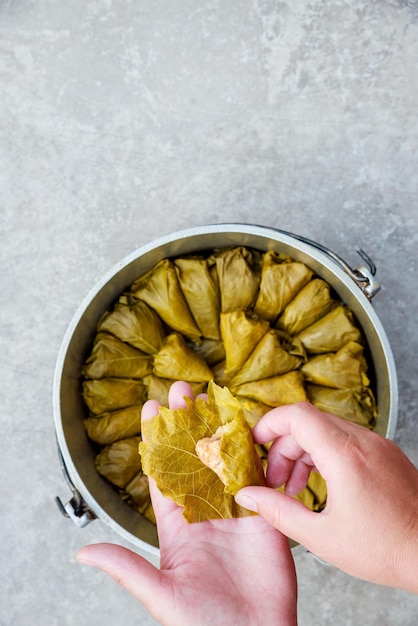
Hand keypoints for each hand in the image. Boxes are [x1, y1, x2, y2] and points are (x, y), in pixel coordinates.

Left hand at [77, 382, 297, 625]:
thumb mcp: (161, 594)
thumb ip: (127, 567)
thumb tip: (84, 552)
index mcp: (178, 527)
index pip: (164, 473)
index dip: (158, 440)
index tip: (152, 408)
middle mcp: (206, 513)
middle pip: (195, 457)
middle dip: (187, 423)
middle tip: (182, 390)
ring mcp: (236, 512)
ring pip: (226, 460)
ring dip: (220, 429)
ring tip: (212, 398)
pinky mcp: (264, 517)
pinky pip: (259, 478)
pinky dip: (255, 453)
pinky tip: (249, 428)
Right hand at [235, 402, 417, 593]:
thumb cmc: (385, 549)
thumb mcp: (321, 536)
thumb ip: (278, 511)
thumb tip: (248, 496)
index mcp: (344, 455)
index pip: (297, 415)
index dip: (269, 424)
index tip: (254, 445)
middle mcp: (363, 441)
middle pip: (308, 423)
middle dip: (283, 448)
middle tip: (274, 482)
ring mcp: (378, 445)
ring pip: (326, 431)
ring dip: (303, 453)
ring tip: (294, 489)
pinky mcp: (386, 454)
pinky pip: (346, 441)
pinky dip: (325, 456)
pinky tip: (321, 486)